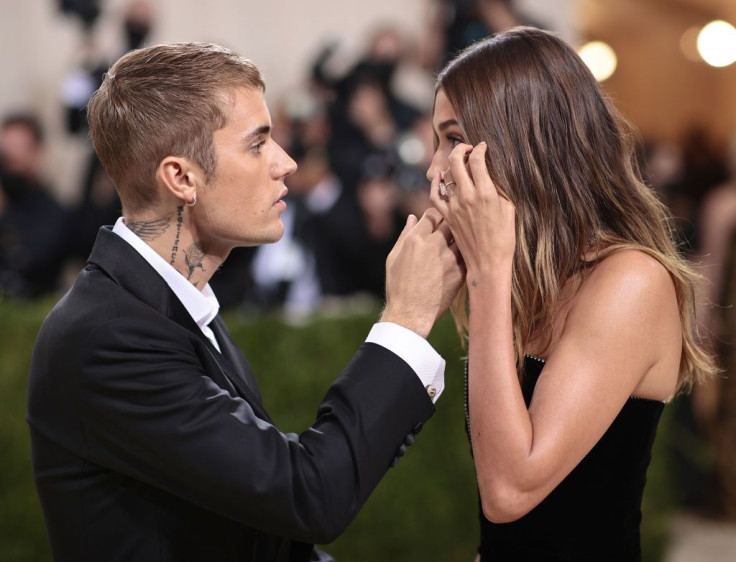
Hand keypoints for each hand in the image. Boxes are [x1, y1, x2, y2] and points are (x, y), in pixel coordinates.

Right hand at [382, 208, 465, 337]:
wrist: (411, 314)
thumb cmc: (398, 287)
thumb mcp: (394, 257)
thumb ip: (405, 235)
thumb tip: (413, 217)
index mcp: (415, 239)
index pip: (433, 214)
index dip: (437, 214)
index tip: (439, 219)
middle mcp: (433, 245)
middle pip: (451, 221)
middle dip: (452, 221)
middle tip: (453, 226)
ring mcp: (449, 259)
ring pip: (463, 236)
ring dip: (462, 236)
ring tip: (463, 239)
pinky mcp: (460, 272)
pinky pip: (467, 254)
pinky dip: (466, 252)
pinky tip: (466, 255)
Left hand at [430, 142, 515, 275]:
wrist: (488, 263)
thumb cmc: (504, 238)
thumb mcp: (509, 209)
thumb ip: (499, 189)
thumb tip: (491, 174)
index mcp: (486, 193)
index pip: (478, 161)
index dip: (480, 149)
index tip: (483, 147)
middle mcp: (468, 197)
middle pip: (457, 162)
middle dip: (462, 150)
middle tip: (468, 149)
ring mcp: (455, 207)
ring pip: (446, 176)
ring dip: (452, 165)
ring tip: (458, 161)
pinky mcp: (447, 217)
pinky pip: (435, 196)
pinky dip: (435, 184)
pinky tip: (438, 176)